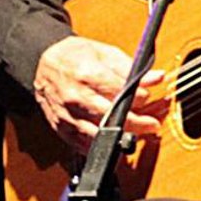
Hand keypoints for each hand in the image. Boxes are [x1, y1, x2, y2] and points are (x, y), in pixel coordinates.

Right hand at [33, 35, 169, 153]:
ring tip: (136, 135)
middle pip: (113, 118)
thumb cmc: (75, 57)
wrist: (43, 64)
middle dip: (137, 123)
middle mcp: (76, 97)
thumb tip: (157, 78)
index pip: (121, 93)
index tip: (147, 98)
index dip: (139, 98)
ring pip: (100, 135)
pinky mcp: (61, 128)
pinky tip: (114, 142)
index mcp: (87, 75)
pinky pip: (83, 145)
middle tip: (152, 124)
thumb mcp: (105, 53)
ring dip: (122, 138)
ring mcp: (67, 115)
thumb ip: (131, 69)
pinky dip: (101, 147)